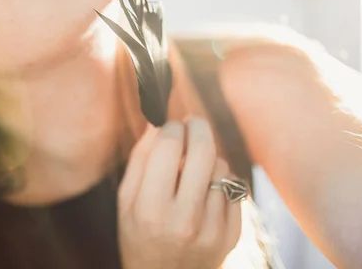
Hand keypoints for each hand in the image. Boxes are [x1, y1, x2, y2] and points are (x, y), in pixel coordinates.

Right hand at [118, 118, 241, 268]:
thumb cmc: (139, 237)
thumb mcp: (126, 201)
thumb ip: (140, 160)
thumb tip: (157, 123)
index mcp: (151, 209)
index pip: (169, 146)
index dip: (170, 127)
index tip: (170, 126)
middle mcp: (184, 220)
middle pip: (203, 150)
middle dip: (197, 127)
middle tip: (192, 123)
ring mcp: (212, 230)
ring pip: (221, 166)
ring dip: (208, 158)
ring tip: (193, 169)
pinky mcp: (232, 235)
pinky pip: (235, 187)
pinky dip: (221, 181)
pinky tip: (206, 190)